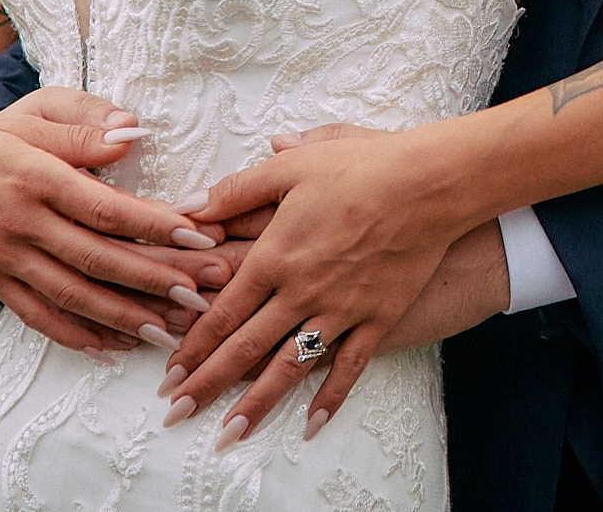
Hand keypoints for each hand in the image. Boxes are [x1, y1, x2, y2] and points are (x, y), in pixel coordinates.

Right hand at [0, 87, 227, 354]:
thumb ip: (81, 126)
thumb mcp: (29, 116)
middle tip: (206, 294)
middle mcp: (22, 223)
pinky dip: (75, 336)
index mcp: (36, 176)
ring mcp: (6, 258)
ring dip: (125, 317)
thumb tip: (134, 133)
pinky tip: (112, 349)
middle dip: (157, 280)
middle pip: (98, 259)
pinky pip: (38, 316)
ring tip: (173, 332)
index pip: (105, 208)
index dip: (156, 225)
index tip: (202, 236)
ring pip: (73, 295)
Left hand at [160, 123, 488, 444]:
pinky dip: (329, 398)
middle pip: (245, 347)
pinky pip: (349, 366)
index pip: (223, 311)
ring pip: (289, 367)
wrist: (432, 184)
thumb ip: (238, 190)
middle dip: (208, 385)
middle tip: (178, 414)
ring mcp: (341, 310)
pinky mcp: (377, 318)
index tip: (170, 374)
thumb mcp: (292, 167)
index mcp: (276, 255)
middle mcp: (302, 291)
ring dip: (256, 404)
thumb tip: (189, 206)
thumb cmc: (363, 166)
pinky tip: (311, 425)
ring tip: (228, 435)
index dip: (193, 346)